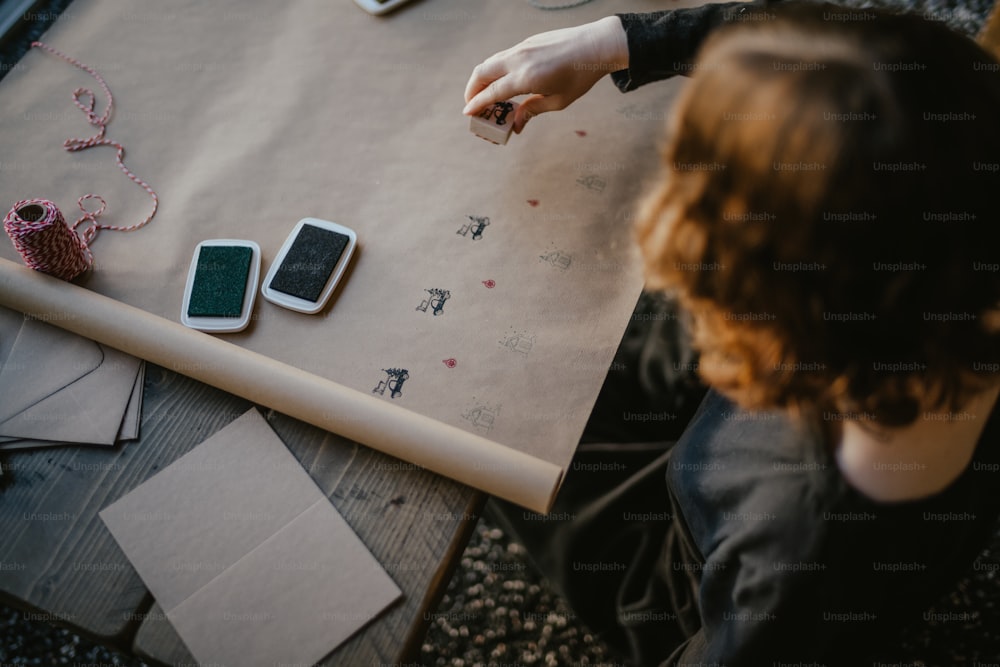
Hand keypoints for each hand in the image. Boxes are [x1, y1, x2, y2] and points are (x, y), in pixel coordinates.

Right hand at [463, 16, 627, 133]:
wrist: (596, 45)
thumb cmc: (580, 76)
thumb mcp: (558, 101)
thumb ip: (532, 110)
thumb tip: (516, 124)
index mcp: (526, 77)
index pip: (492, 93)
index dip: (477, 105)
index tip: (468, 114)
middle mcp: (519, 60)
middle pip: (482, 73)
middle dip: (472, 90)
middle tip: (473, 105)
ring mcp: (522, 48)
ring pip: (491, 62)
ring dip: (482, 79)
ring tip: (485, 95)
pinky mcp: (527, 42)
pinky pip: (503, 56)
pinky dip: (495, 70)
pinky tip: (502, 81)